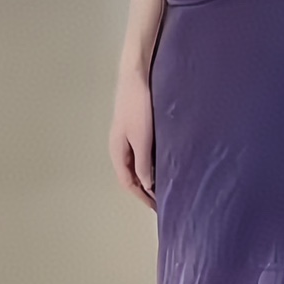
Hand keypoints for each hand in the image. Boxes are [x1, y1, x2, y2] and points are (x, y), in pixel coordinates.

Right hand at [108, 66, 156, 210]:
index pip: (128, 183)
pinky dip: (153, 162)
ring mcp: (128, 136)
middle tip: (164, 201)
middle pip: (132, 175)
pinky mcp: (138, 126)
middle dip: (146, 190)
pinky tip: (165, 162)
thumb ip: (143, 164)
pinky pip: (144, 151)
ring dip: (150, 176)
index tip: (158, 208)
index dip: (142, 197)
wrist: (138, 75)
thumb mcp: (142, 139)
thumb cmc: (138, 106)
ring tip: (166, 185)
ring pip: (138, 163)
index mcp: (117, 151)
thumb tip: (146, 186)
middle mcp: (121, 146)